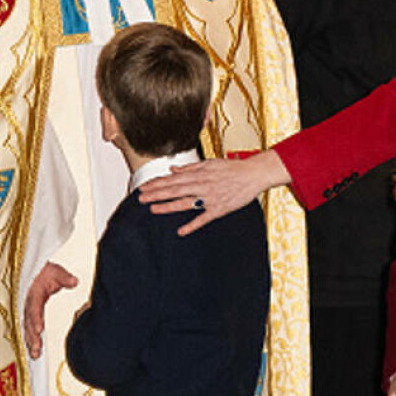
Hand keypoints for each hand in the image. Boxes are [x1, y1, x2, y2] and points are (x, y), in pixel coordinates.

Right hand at [24, 261, 77, 358]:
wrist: (35, 271)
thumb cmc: (45, 272)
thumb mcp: (56, 272)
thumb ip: (64, 278)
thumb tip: (74, 281)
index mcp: (34, 293)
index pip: (34, 307)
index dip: (36, 318)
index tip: (40, 329)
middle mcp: (28, 304)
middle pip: (29, 322)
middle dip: (32, 336)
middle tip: (37, 349)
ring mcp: (27, 311)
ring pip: (27, 328)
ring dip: (31, 342)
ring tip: (35, 355)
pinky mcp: (29, 316)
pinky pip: (28, 329)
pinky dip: (30, 341)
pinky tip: (34, 353)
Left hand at [137, 150, 291, 233]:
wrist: (253, 174)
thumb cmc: (233, 169)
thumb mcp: (210, 163)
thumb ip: (190, 168)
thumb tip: (173, 171)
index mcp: (199, 174)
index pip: (173, 179)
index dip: (157, 183)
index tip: (144, 187)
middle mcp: (202, 186)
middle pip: (175, 190)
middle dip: (157, 194)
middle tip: (141, 198)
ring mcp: (210, 198)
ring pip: (185, 203)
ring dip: (168, 206)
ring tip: (153, 209)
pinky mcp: (219, 209)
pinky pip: (204, 218)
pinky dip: (193, 225)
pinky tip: (181, 231)